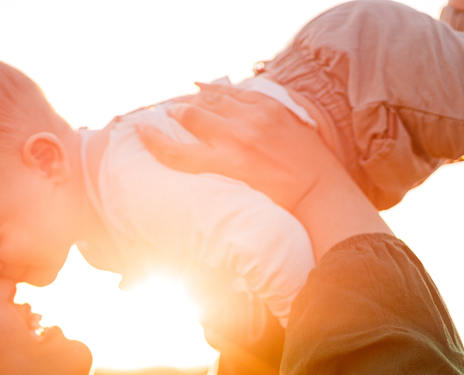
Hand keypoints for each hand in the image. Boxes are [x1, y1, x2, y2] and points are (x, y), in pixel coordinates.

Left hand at [139, 82, 391, 262]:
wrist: (321, 192)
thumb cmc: (312, 168)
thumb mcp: (296, 129)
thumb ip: (271, 120)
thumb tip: (250, 124)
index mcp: (267, 106)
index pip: (227, 94)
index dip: (205, 95)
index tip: (194, 97)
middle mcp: (249, 116)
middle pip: (206, 100)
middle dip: (185, 104)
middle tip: (169, 111)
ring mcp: (236, 138)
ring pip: (191, 117)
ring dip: (173, 115)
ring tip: (155, 120)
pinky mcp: (227, 163)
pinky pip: (182, 151)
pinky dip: (159, 140)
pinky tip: (143, 132)